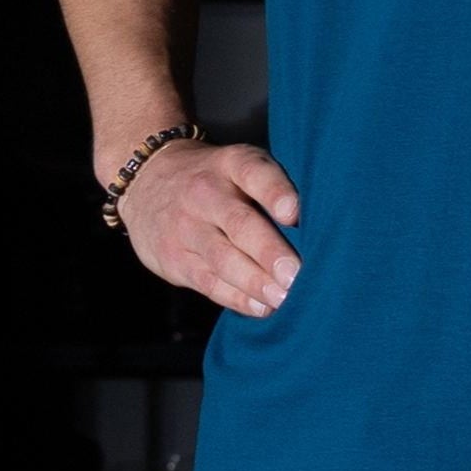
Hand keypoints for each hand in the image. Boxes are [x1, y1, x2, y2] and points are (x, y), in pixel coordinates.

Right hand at [114, 138, 302, 318]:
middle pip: (239, 223)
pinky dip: (237, 298)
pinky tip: (263, 307)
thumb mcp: (239, 166)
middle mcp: (205, 193)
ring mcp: (185, 227)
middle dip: (269, 251)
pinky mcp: (174, 259)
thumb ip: (272, 188)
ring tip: (284, 298)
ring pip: (223, 258)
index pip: (254, 172)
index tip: (294, 213)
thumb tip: (322, 227)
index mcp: (231, 163)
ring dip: (256, 282)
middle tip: (296, 275)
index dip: (275, 191)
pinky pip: (208, 282)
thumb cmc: (218, 180)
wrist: (148, 182)